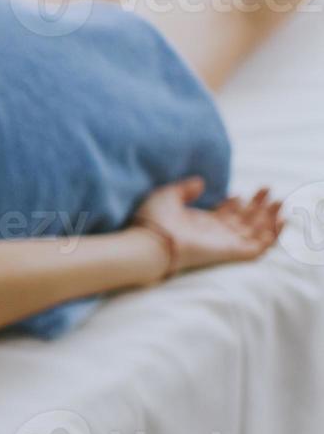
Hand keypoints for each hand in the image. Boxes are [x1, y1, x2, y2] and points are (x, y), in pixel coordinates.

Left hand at [134, 177, 283, 275]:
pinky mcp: (233, 251)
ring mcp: (225, 243)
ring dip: (270, 217)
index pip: (225, 216)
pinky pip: (260, 247)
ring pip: (256, 232)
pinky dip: (274, 235)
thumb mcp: (168, 196)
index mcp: (201, 224)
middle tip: (267, 189)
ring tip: (279, 201)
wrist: (151, 241)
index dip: (235, 205)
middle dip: (258, 206)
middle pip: (244, 221)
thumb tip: (200, 182)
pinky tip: (282, 220)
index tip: (237, 194)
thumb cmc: (154, 220)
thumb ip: (185, 189)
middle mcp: (215, 234)